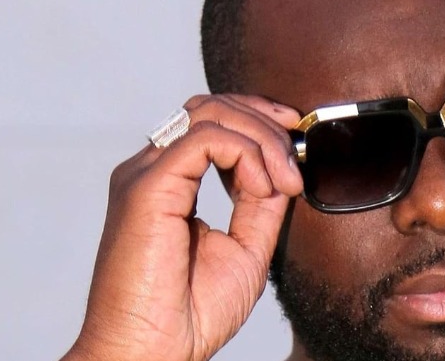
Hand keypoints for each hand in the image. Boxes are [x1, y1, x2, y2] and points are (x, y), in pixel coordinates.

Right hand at [63, 95, 302, 360]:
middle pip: (212, 107)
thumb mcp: (245, 247)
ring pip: (211, 114)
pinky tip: (263, 187)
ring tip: (285, 182)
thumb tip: (281, 168)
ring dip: (262, 139)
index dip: (258, 120)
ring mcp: (146, 175)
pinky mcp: (147, 187)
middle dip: (266, 122)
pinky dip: (246, 154)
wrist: (154, 352)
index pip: (211, 122)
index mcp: (169, 182)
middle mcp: (152, 170)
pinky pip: (205, 138)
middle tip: (296, 166)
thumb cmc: (190, 313)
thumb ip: (259, 203)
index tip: (297, 138)